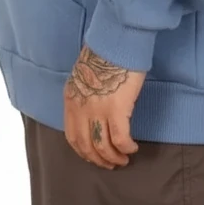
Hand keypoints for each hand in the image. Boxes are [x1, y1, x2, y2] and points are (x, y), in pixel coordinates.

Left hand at [63, 43, 145, 168]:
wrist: (116, 39)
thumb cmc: (104, 52)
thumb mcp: (84, 75)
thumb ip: (84, 94)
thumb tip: (93, 112)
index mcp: (71, 99)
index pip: (72, 136)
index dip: (84, 151)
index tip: (94, 157)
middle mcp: (81, 108)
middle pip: (86, 146)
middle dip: (99, 159)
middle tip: (111, 164)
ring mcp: (98, 110)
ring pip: (103, 147)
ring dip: (114, 158)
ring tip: (123, 160)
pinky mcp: (117, 110)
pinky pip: (120, 139)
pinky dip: (126, 148)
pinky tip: (132, 148)